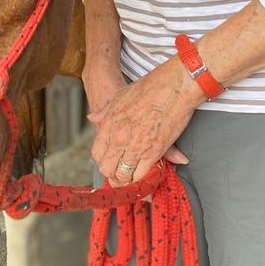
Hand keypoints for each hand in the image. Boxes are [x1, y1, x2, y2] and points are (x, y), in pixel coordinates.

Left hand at [88, 55, 201, 186]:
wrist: (172, 86)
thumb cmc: (149, 88)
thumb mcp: (119, 97)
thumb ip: (105, 112)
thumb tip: (92, 118)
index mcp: (109, 125)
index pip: (98, 154)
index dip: (104, 162)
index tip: (111, 163)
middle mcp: (119, 138)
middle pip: (108, 168)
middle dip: (114, 175)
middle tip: (122, 175)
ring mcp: (135, 147)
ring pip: (124, 175)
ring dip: (128, 179)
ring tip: (134, 178)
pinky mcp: (154, 152)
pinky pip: (142, 175)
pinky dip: (143, 179)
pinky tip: (146, 176)